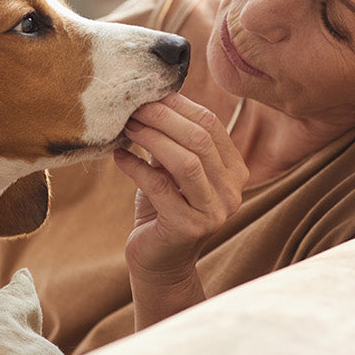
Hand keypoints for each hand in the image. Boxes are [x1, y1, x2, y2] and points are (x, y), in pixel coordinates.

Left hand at [112, 93, 248, 285]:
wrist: (159, 260)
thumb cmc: (163, 207)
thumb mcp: (171, 169)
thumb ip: (171, 139)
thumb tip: (150, 96)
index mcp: (235, 170)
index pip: (211, 124)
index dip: (178, 106)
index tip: (147, 94)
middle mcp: (232, 191)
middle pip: (199, 139)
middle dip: (162, 118)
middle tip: (132, 108)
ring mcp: (214, 212)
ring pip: (186, 162)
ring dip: (151, 139)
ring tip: (126, 128)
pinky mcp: (189, 228)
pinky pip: (159, 187)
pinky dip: (136, 166)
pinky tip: (119, 156)